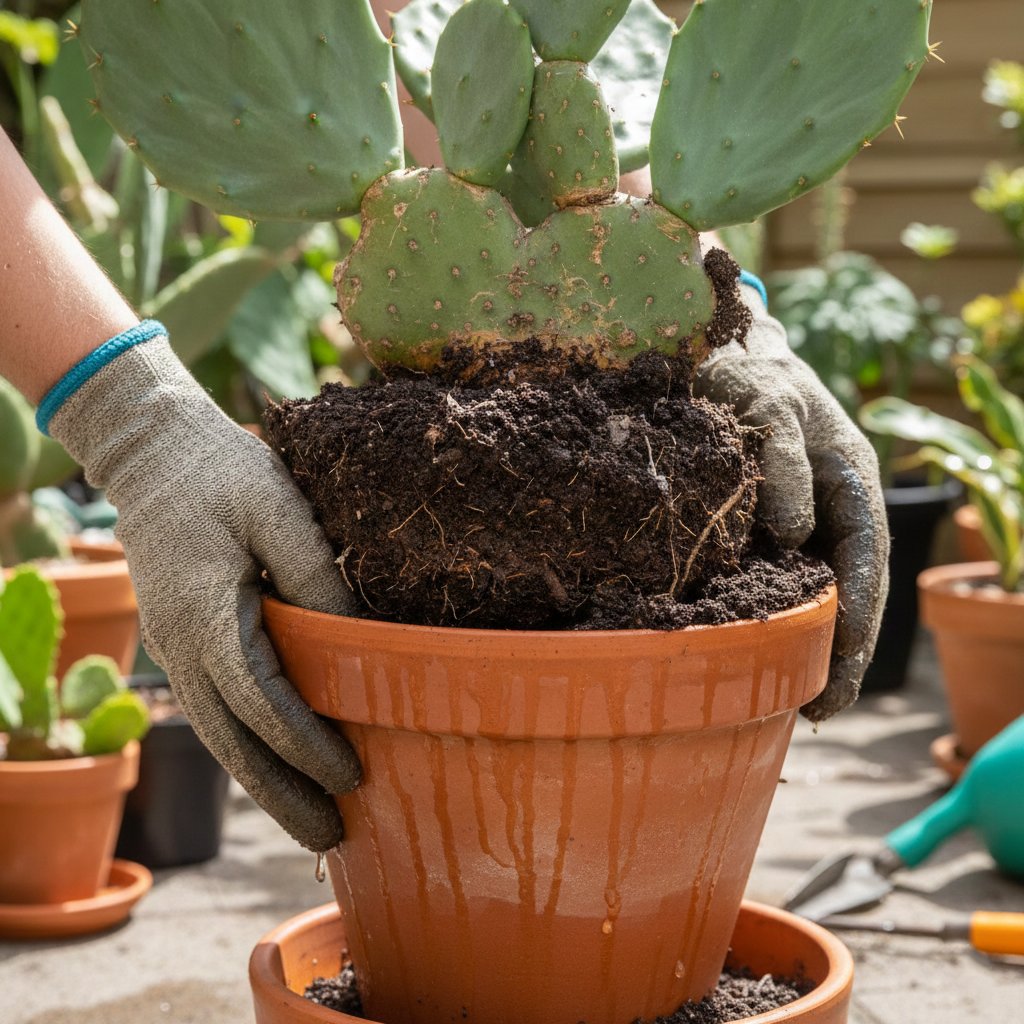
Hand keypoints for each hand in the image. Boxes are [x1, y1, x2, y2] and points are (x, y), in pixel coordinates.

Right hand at [49, 333, 359, 850]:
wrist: (153, 450)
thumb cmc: (223, 472)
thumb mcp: (279, 509)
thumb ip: (315, 574)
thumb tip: (356, 635)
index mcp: (205, 614)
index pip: (261, 700)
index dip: (306, 744)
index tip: (352, 774)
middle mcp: (181, 646)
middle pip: (232, 741)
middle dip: (283, 794)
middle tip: (332, 837)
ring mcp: (174, 648)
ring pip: (218, 736)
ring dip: (262, 784)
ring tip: (310, 823)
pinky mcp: (181, 641)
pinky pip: (213, 711)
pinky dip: (245, 749)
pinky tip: (275, 769)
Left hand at [694, 284, 889, 720]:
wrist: (724, 357)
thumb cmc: (752, 377)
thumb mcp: (769, 407)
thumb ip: (782, 464)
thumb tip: (796, 534)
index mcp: (851, 482)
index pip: (864, 561)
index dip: (857, 618)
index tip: (842, 666)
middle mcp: (834, 509)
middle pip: (851, 590)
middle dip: (844, 651)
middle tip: (822, 709)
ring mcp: (806, 518)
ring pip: (820, 591)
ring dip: (816, 644)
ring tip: (802, 701)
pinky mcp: (772, 525)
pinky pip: (785, 578)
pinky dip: (782, 617)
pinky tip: (762, 653)